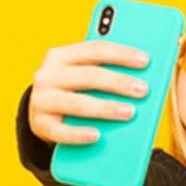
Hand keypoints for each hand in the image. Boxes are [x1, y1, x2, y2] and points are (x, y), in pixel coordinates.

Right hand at [28, 41, 150, 144]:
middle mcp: (48, 75)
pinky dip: (78, 134)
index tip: (145, 61)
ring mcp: (41, 100)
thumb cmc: (74, 92)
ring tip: (129, 112)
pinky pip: (60, 131)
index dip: (121, 54)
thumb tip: (144, 77)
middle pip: (88, 76)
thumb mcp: (85, 76)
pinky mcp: (40, 124)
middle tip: (143, 90)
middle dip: (118, 82)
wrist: (42, 115)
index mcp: (62, 55)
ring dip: (105, 108)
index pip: (95, 49)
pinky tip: (97, 136)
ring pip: (76, 103)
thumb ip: (106, 71)